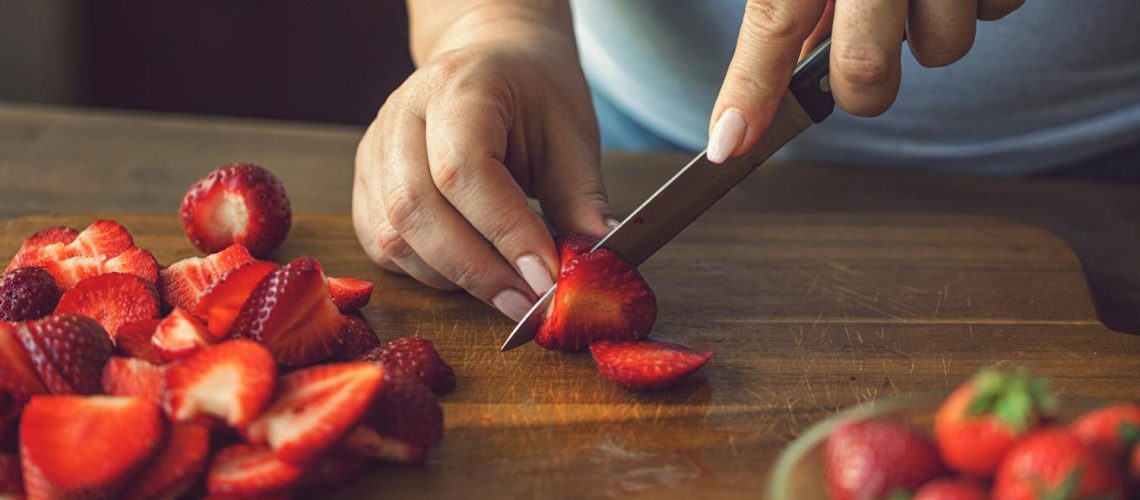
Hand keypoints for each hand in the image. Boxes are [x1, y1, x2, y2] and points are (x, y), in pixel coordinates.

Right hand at [353, 19, 610, 320]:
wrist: (491, 61)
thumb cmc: (534, 95)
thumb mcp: (571, 134)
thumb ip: (580, 200)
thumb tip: (595, 268)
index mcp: (457, 86)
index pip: (464, 169)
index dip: (504, 232)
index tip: (546, 278)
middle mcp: (402, 113)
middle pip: (416, 208)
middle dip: (476, 270)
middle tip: (528, 305)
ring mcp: (375, 150)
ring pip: (393, 235)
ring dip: (452, 278)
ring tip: (508, 293)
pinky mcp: (367, 184)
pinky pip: (383, 246)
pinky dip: (428, 273)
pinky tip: (471, 275)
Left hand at [705, 0, 1024, 162]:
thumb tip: (787, 60)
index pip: (772, 23)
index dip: (749, 91)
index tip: (728, 145)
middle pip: (866, 72)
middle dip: (858, 88)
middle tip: (856, 62)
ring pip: (943, 48)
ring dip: (926, 34)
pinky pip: (997, 10)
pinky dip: (976, 1)